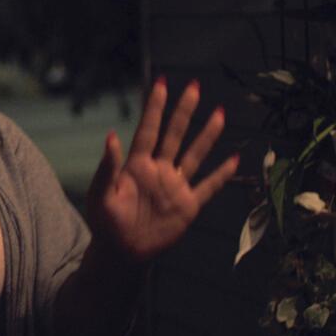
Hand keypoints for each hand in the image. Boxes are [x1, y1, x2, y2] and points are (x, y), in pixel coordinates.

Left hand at [85, 77, 238, 263]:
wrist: (121, 252)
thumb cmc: (105, 223)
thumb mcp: (101, 195)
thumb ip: (108, 167)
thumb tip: (111, 136)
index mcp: (137, 165)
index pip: (149, 129)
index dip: (155, 107)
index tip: (162, 83)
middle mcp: (159, 170)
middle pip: (175, 135)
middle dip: (184, 111)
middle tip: (194, 86)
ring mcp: (175, 186)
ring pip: (195, 154)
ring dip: (207, 134)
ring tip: (219, 113)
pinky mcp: (188, 206)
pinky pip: (209, 186)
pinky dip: (222, 174)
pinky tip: (234, 159)